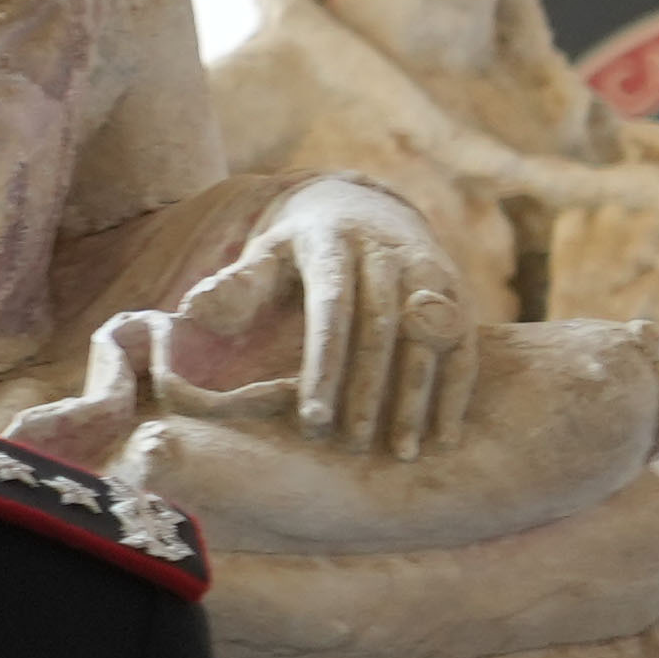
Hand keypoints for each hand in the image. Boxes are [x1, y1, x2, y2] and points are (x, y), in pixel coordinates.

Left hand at [186, 180, 480, 456]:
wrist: (366, 205)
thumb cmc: (302, 248)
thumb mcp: (266, 253)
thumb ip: (237, 283)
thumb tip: (196, 309)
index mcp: (333, 242)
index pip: (331, 307)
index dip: (324, 364)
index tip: (313, 418)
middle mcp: (387, 252)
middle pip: (381, 328)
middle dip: (369, 390)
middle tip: (355, 445)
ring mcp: (428, 271)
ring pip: (427, 338)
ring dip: (416, 398)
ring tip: (402, 452)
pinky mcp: (456, 292)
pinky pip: (462, 344)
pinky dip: (455, 392)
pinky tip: (442, 438)